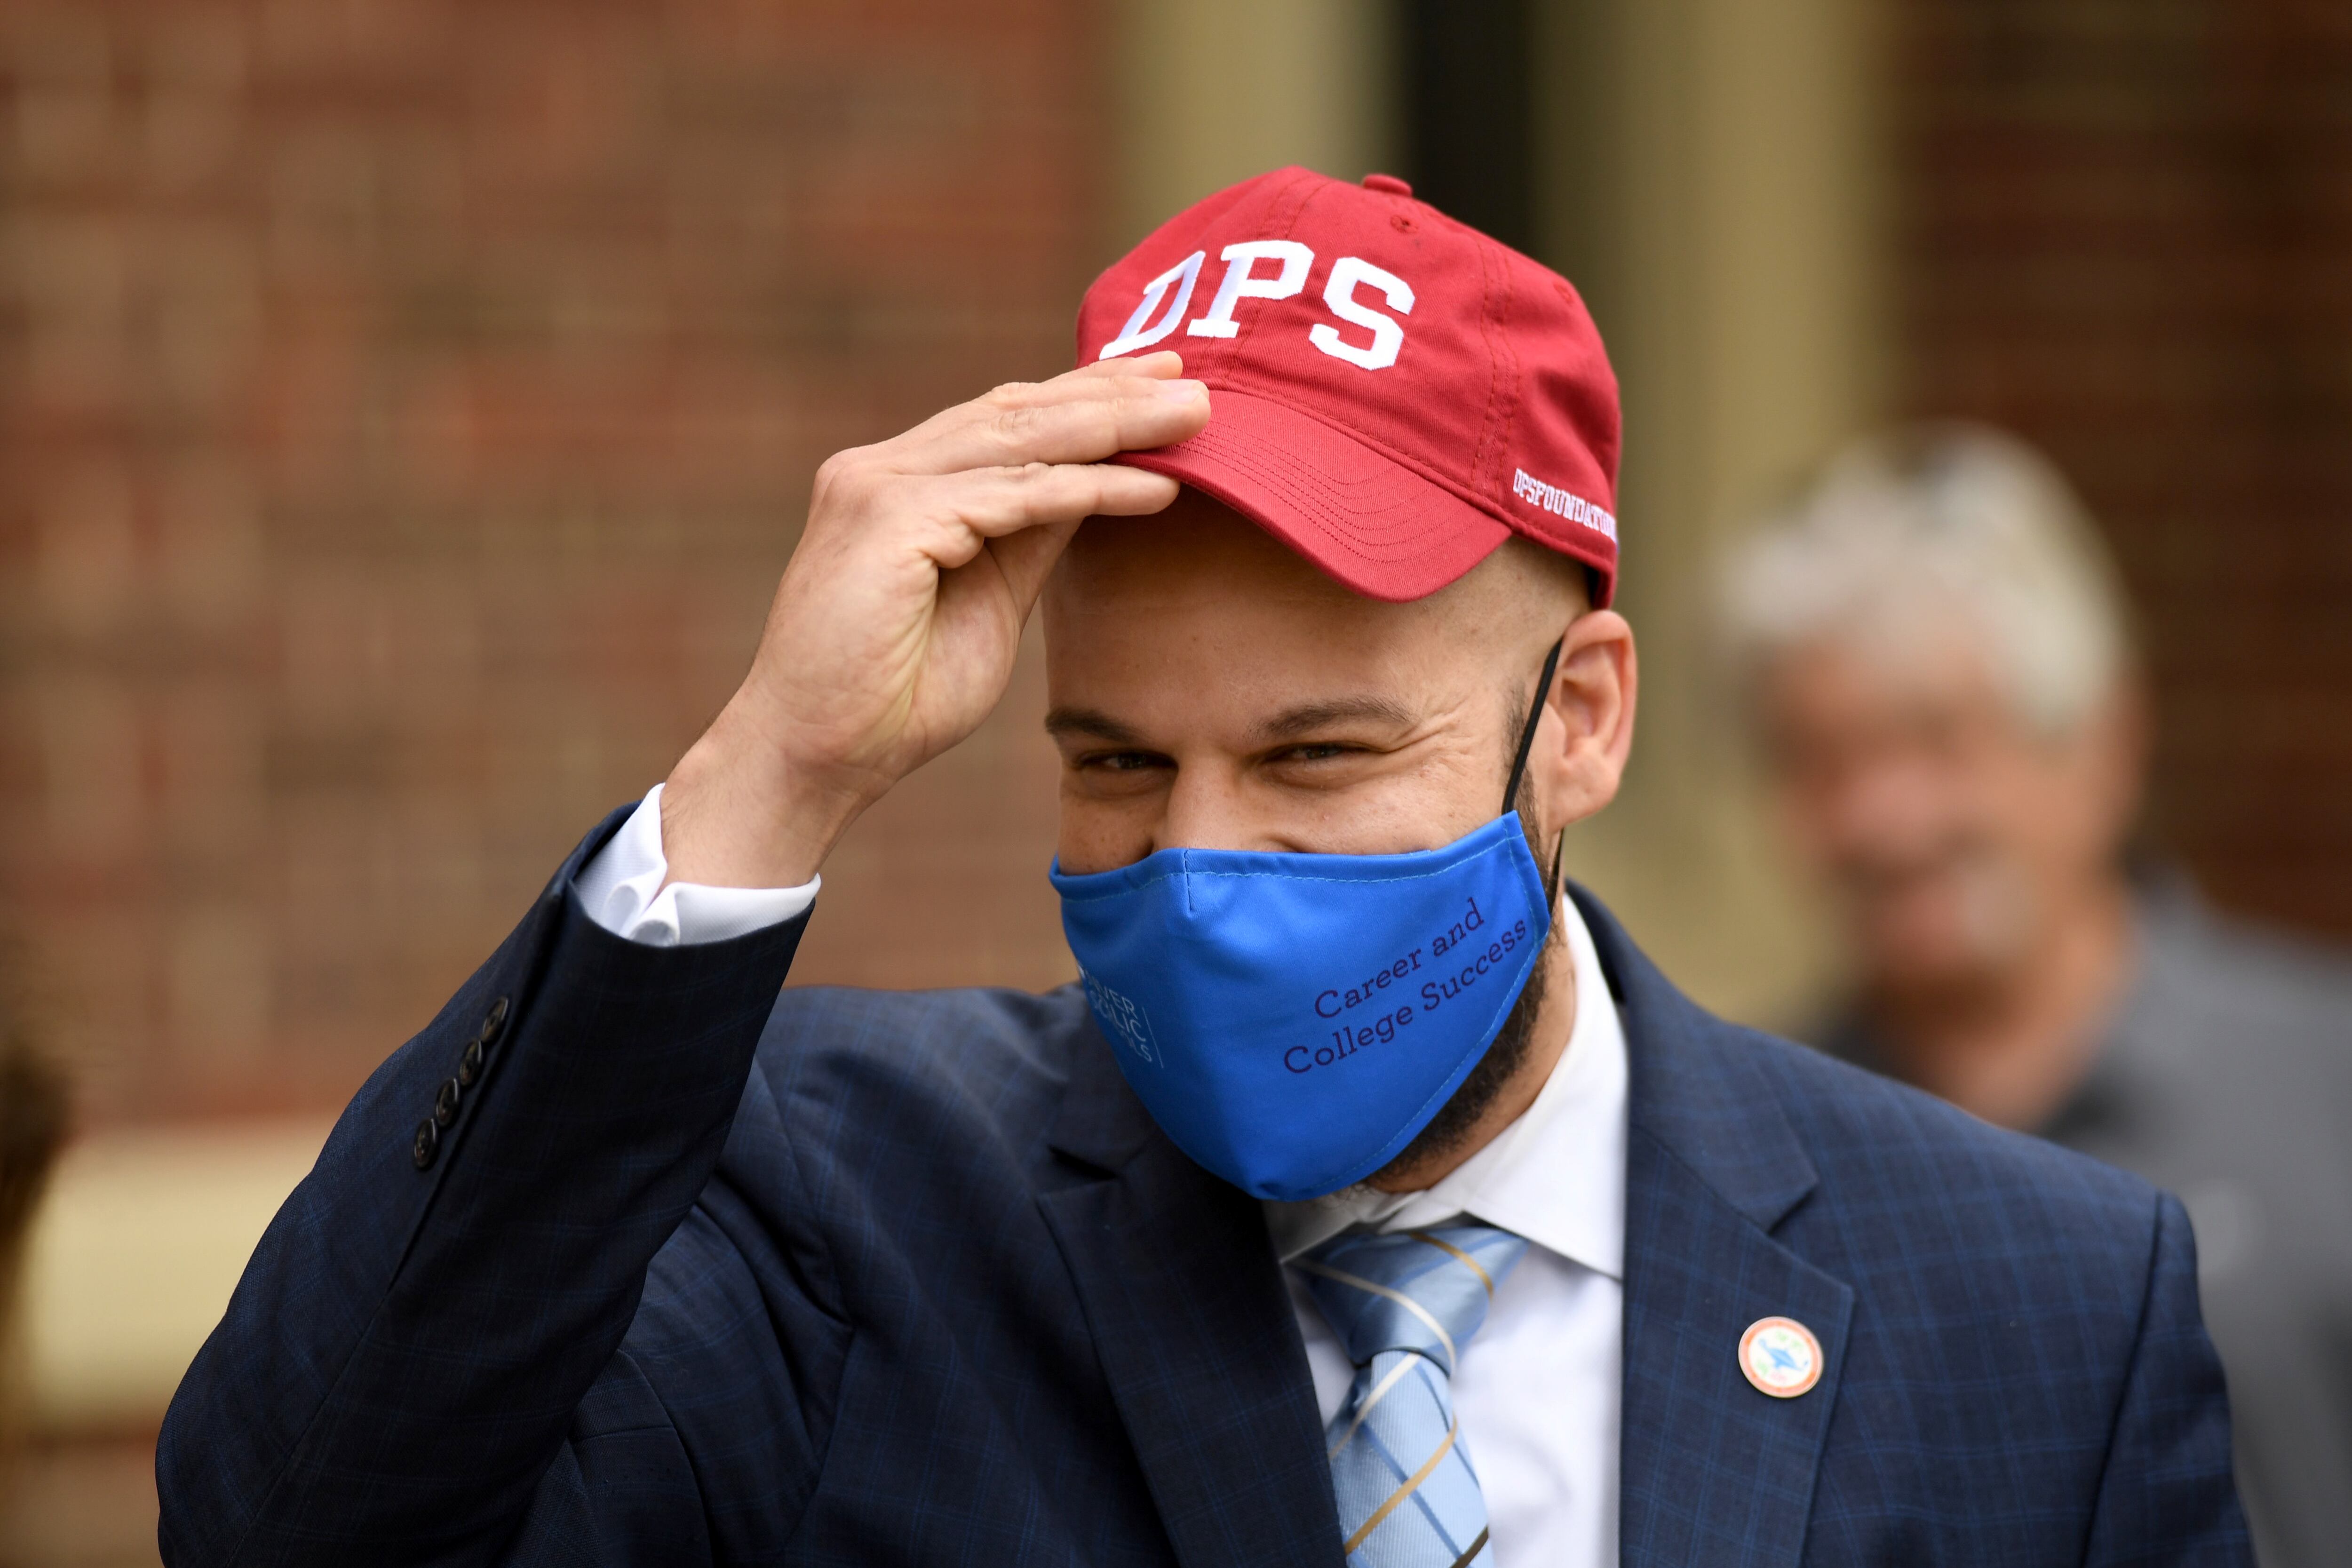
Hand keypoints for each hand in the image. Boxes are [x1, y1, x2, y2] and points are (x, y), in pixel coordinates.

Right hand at [659, 352, 1208, 888]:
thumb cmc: (894, 697)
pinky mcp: (888, 520)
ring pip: (1019, 440)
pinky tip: (1155, 492)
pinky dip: (1090, 491)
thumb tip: (1093, 487)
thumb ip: (1028, 536)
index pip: (1002, 418)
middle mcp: (880, 468)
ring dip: (1116, 427)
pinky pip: (1013, 496)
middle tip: (1198, 382)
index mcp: (896, 482)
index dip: (1084, 395)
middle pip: (1016, 413)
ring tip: (1196, 419)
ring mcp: (877, 487)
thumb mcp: (987, 598)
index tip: (1159, 382)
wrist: (815, 759)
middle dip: (1112, 395)